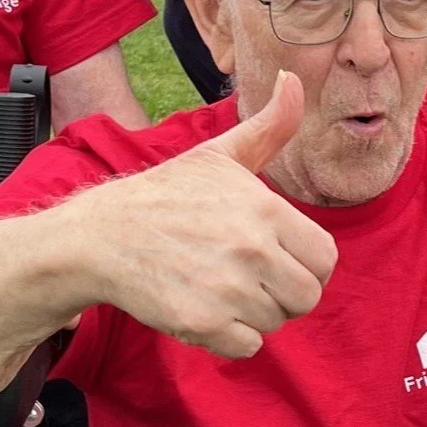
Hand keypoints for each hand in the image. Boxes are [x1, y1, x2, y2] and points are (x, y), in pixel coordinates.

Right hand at [70, 72, 338, 357]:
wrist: (101, 236)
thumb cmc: (167, 195)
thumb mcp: (220, 155)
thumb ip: (269, 126)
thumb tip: (293, 78)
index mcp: (266, 210)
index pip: (326, 258)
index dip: (305, 262)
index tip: (279, 257)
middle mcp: (252, 250)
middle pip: (307, 296)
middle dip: (283, 293)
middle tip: (250, 278)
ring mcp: (227, 290)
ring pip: (276, 323)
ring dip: (254, 314)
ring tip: (222, 288)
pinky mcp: (201, 323)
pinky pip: (247, 347)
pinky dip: (231, 337)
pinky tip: (206, 308)